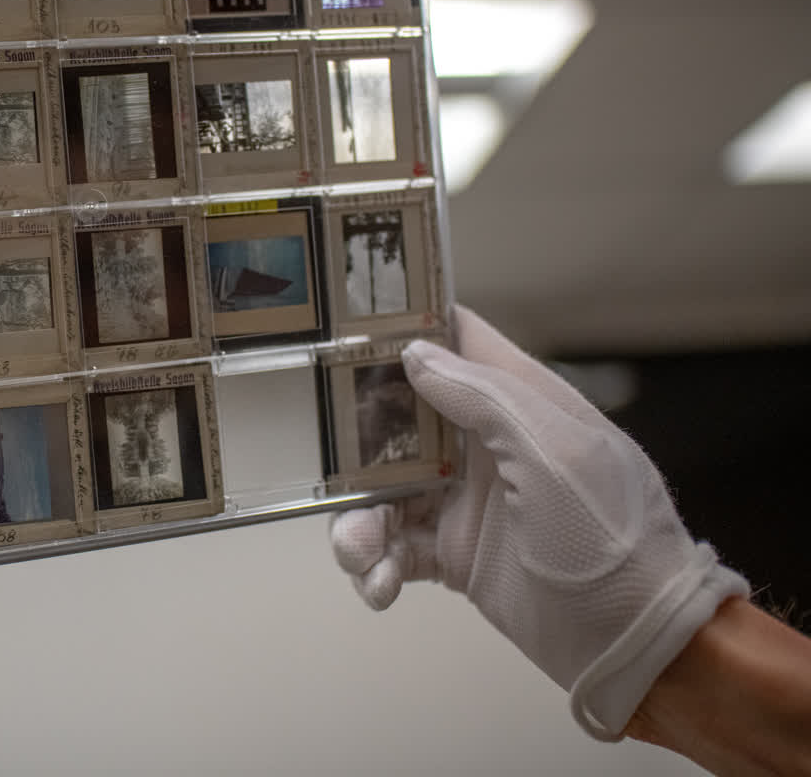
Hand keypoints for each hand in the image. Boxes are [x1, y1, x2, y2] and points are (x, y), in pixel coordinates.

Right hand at [329, 307, 747, 739]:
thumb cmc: (612, 536)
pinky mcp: (452, 555)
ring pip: (383, 488)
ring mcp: (464, 500)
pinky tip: (380, 586)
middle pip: (396, 417)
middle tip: (330, 463)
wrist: (639, 644)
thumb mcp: (558, 452)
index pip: (456, 338)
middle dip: (356, 440)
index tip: (343, 327)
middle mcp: (484, 442)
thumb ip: (486, 398)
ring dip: (359, 518)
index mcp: (518, 400)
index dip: (402, 324)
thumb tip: (414, 354)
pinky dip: (375, 565)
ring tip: (359, 553)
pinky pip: (393, 547)